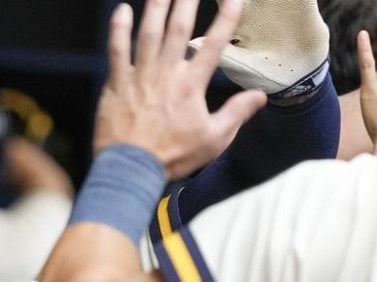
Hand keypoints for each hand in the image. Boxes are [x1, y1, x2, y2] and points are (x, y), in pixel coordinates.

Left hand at [93, 0, 265, 179]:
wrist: (132, 169)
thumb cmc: (172, 157)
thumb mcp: (213, 140)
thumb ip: (236, 114)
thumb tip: (260, 96)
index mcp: (191, 86)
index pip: (214, 44)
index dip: (226, 18)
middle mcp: (166, 74)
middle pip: (178, 28)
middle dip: (187, 0)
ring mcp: (140, 76)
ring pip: (148, 33)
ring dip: (156, 6)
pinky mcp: (116, 84)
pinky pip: (116, 51)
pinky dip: (118, 30)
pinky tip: (122, 10)